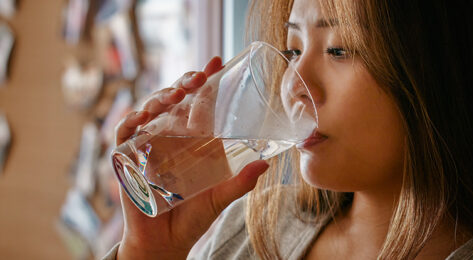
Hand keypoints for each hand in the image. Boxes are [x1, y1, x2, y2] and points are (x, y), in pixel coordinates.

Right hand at [114, 57, 269, 258]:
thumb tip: (266, 164)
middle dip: (182, 83)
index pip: (195, 103)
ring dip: (159, 98)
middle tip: (196, 78)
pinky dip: (130, 122)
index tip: (216, 61)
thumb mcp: (220, 198)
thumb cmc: (192, 219)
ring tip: (174, 96)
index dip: (203, 81)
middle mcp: (168, 138)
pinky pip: (124, 135)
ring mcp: (147, 147)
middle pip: (172, 101)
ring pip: (149, 111)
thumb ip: (240, 183)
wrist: (165, 245)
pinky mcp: (127, 161)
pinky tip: (142, 117)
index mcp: (190, 141)